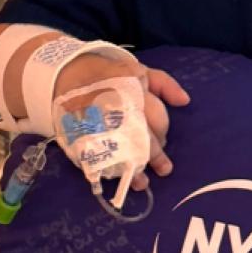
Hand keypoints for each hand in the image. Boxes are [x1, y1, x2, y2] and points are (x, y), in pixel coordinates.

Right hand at [55, 54, 189, 190]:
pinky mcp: (82, 135)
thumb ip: (164, 83)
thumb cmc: (108, 73)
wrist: (66, 72)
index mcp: (135, 92)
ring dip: (134, 168)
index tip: (162, 142)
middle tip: (164, 169)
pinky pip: (99, 155)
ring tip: (142, 183)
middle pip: (143, 138)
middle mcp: (119, 109)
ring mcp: (100, 124)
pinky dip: (108, 167)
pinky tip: (116, 176)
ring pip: (123, 151)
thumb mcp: (138, 69)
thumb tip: (185, 101)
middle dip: (155, 156)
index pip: (157, 118)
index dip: (162, 133)